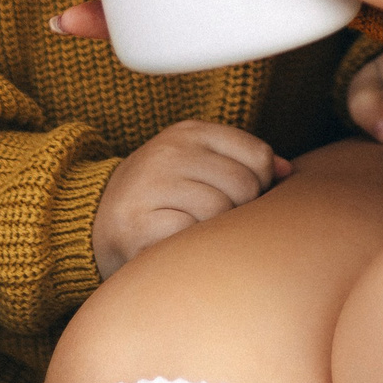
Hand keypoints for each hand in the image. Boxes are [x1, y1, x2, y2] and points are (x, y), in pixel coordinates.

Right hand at [90, 119, 290, 278]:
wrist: (93, 222)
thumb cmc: (161, 198)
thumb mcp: (196, 166)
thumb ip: (242, 163)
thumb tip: (289, 173)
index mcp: (188, 132)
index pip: (258, 155)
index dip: (260, 185)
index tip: (239, 200)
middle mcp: (169, 151)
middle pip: (245, 186)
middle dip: (240, 213)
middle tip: (216, 225)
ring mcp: (151, 186)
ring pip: (221, 214)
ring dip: (215, 234)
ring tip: (194, 236)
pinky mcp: (138, 225)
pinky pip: (192, 239)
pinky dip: (192, 250)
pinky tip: (178, 247)